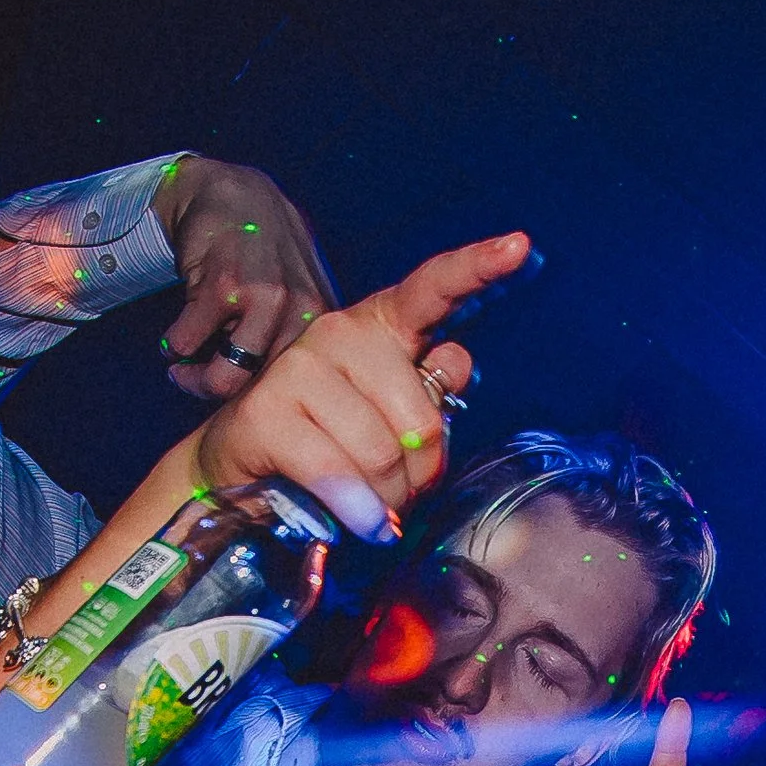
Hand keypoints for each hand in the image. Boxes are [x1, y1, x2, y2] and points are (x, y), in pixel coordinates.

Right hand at [156, 157, 337, 399]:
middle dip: (221, 396)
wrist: (233, 192)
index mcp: (322, 320)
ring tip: (182, 369)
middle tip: (198, 384)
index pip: (300, 389)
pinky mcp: (221, 286)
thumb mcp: (299, 292)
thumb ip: (293, 342)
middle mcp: (300, 310)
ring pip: (224, 377)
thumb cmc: (265, 252)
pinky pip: (187, 343)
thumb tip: (270, 405)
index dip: (262, 405)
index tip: (237, 400)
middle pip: (261, 392)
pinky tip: (176, 335)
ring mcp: (263, 298)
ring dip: (192, 378)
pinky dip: (174, 345)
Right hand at [191, 230, 532, 538]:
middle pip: (421, 419)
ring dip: (383, 497)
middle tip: (398, 489)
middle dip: (418, 474)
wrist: (245, 469)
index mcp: (380, 326)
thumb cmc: (331, 443)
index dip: (476, 268)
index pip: (432, 289)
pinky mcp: (268, 410)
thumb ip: (430, 392)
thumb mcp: (390, 418)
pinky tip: (359, 520)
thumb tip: (456, 358)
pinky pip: (338, 472)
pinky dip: (355, 508)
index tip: (520, 246)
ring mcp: (300, 368)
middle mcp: (340, 334)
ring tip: (369, 503)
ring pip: (381, 453)